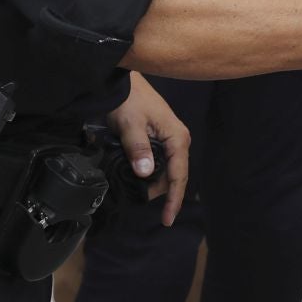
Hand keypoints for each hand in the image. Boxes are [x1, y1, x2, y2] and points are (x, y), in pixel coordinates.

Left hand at [106, 73, 190, 224]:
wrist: (121, 81)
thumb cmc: (129, 100)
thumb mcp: (130, 125)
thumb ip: (138, 149)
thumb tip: (146, 174)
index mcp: (177, 138)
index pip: (179, 176)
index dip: (173, 199)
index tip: (167, 220)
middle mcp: (178, 140)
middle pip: (173, 176)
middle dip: (158, 191)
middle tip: (135, 198)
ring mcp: (169, 138)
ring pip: (165, 170)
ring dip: (152, 182)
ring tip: (133, 188)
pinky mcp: (159, 137)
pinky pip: (159, 161)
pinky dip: (148, 172)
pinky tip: (136, 175)